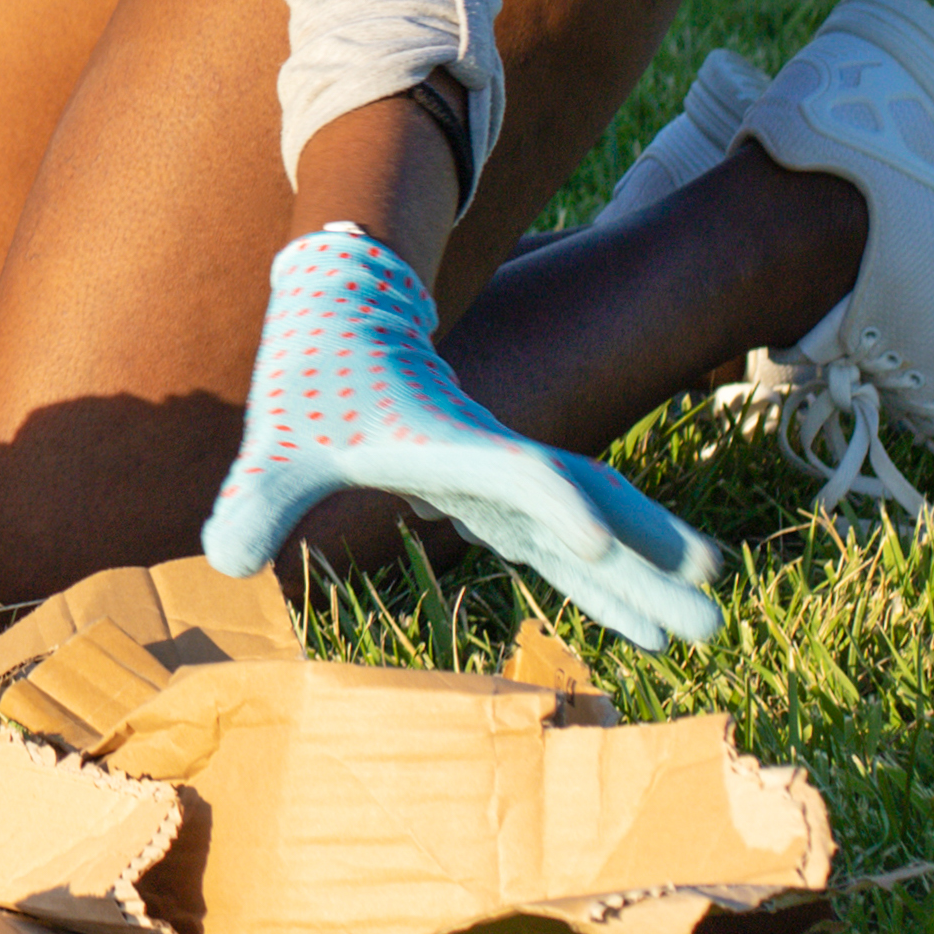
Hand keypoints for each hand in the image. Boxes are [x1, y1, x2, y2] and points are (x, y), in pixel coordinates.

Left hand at [204, 225, 724, 646]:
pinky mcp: (492, 490)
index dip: (553, 503)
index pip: (516, 475)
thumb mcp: (275, 440)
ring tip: (704, 621)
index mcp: (448, 441)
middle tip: (709, 610)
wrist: (344, 312)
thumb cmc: (313, 373)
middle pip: (586, 507)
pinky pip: (562, 539)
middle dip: (645, 559)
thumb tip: (224, 559)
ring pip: (590, 526)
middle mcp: (491, 459)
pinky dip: (605, 574)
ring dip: (644, 573)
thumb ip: (252, 495)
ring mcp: (499, 475)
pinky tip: (641, 616)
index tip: (592, 542)